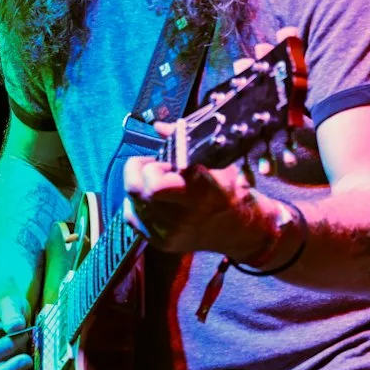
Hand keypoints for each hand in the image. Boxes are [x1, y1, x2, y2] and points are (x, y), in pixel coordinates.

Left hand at [122, 156, 274, 258]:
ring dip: (140, 187)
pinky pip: (132, 218)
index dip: (153, 166)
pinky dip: (137, 204)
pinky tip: (153, 200)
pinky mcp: (160, 243)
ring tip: (158, 184)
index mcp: (197, 196)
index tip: (165, 162)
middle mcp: (179, 218)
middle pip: (135, 191)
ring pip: (131, 202)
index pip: (155, 185)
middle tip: (155, 167)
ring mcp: (168, 234)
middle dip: (139, 171)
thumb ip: (184, 143)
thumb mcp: (215, 163)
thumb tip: (158, 126)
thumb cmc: (230, 191)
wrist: (239, 230)